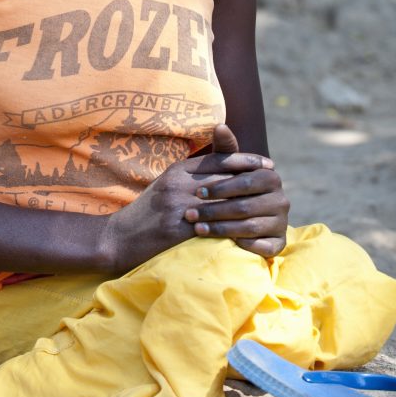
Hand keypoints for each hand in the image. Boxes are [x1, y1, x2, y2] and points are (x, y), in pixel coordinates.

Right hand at [103, 127, 277, 272]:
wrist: (118, 237)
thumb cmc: (145, 213)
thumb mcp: (165, 186)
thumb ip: (190, 176)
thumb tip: (220, 171)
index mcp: (177, 170)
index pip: (218, 159)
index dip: (246, 160)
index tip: (267, 164)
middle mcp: (178, 183)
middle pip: (224, 176)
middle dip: (253, 179)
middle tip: (277, 182)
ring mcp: (176, 205)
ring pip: (222, 200)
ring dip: (247, 204)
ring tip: (269, 207)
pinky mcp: (175, 228)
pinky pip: (211, 226)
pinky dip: (231, 228)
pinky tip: (249, 232)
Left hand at [183, 124, 288, 258]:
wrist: (241, 218)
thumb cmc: (229, 189)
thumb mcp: (226, 168)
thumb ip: (224, 149)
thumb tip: (219, 126)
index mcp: (271, 178)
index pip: (247, 181)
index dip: (222, 187)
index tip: (197, 192)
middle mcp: (282, 200)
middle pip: (246, 206)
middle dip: (215, 209)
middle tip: (190, 213)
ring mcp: (282, 222)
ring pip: (250, 227)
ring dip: (221, 228)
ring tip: (197, 228)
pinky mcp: (279, 243)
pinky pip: (262, 247)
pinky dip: (243, 245)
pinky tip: (223, 244)